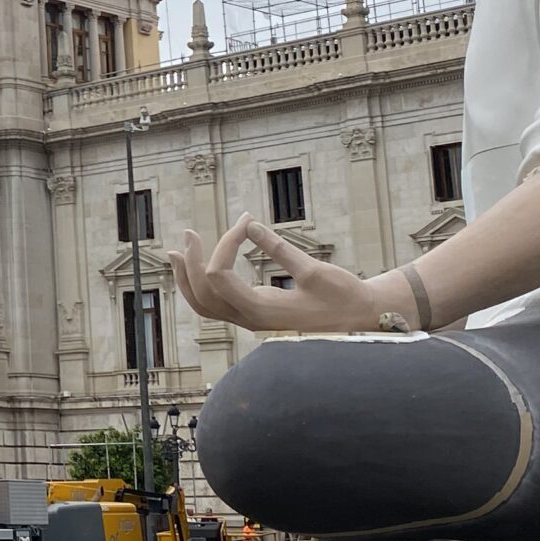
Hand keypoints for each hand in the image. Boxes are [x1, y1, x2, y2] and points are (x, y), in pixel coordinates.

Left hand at [167, 215, 399, 334]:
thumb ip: (281, 250)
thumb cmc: (345, 297)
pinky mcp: (256, 315)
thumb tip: (251, 225)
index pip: (219, 276)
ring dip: (187, 277)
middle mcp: (251, 320)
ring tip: (177, 251)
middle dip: (190, 263)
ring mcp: (251, 321)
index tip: (246, 219)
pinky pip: (217, 305)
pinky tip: (201, 266)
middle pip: (202, 295)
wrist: (362, 319)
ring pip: (204, 305)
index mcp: (263, 311)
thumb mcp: (316, 272)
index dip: (225, 243)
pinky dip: (202, 285)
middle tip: (188, 233)